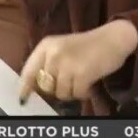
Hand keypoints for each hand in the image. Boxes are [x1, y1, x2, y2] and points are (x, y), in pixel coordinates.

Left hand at [18, 19, 137, 102]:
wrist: (114, 38)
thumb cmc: (88, 46)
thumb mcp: (63, 48)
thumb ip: (48, 64)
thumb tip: (33, 89)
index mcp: (46, 45)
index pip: (28, 71)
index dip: (25, 87)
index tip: (23, 99)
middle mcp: (53, 53)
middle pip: (46, 86)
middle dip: (58, 89)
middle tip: (71, 81)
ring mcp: (67, 63)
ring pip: (61, 93)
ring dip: (72, 91)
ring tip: (82, 79)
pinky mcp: (81, 72)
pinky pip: (76, 94)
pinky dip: (84, 92)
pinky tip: (90, 82)